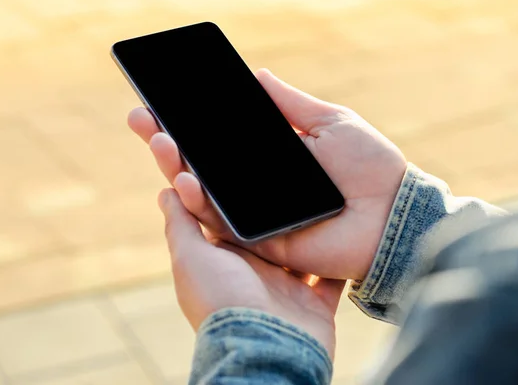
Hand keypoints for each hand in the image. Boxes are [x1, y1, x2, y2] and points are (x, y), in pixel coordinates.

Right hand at [129, 69, 406, 279]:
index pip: (220, 141)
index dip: (190, 124)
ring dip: (175, 167)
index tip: (162, 103)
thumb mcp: (329, 122)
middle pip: (204, 165)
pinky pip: (223, 223)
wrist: (393, 212)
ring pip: (205, 194)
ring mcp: (257, 214)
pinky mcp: (261, 240)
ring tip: (156, 139)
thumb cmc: (370, 165)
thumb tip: (256, 76)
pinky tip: (180, 177)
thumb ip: (290, 104)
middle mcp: (258, 186)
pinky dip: (199, 203)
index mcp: (271, 157)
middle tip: (141, 119)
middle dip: (169, 142)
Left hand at [159, 187, 345, 357]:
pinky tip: (351, 236)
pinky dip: (340, 264)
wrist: (263, 350)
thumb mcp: (189, 258)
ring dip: (315, 232)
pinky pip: (332, 279)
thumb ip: (181, 224)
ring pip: (305, 253)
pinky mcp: (314, 303)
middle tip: (299, 176)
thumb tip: (166, 191)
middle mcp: (256, 273)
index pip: (234, 220)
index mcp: (227, 259)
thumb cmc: (220, 302)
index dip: (241, 195)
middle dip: (283, 209)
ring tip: (330, 199)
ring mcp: (286, 288)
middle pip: (272, 233)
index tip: (253, 167)